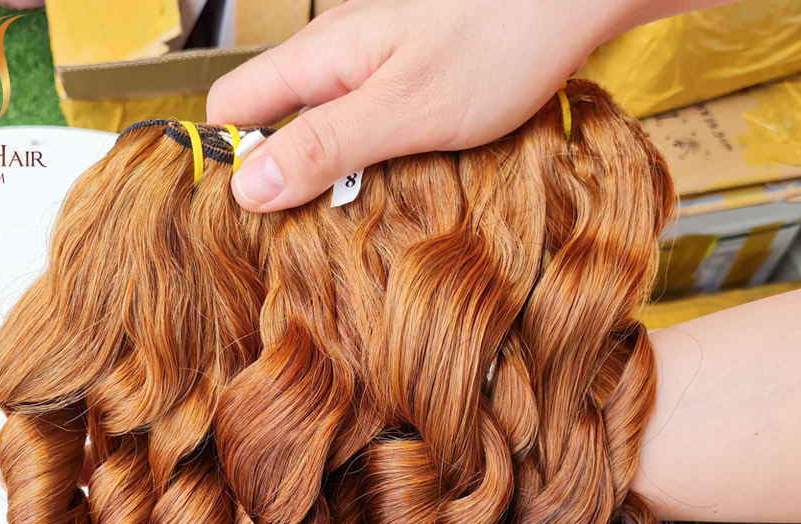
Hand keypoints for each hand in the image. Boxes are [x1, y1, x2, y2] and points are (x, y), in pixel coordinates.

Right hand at [206, 0, 638, 211]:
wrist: (567, 0)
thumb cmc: (496, 47)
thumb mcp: (404, 112)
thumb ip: (326, 147)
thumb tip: (248, 189)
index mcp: (319, 56)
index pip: (232, 108)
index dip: (232, 162)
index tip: (255, 216)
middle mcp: (334, 55)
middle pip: (273, 119)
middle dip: (284, 175)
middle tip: (317, 224)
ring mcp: (370, 62)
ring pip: (318, 124)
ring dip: (329, 171)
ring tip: (360, 209)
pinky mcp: (404, 74)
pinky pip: (360, 121)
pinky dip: (366, 157)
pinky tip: (395, 179)